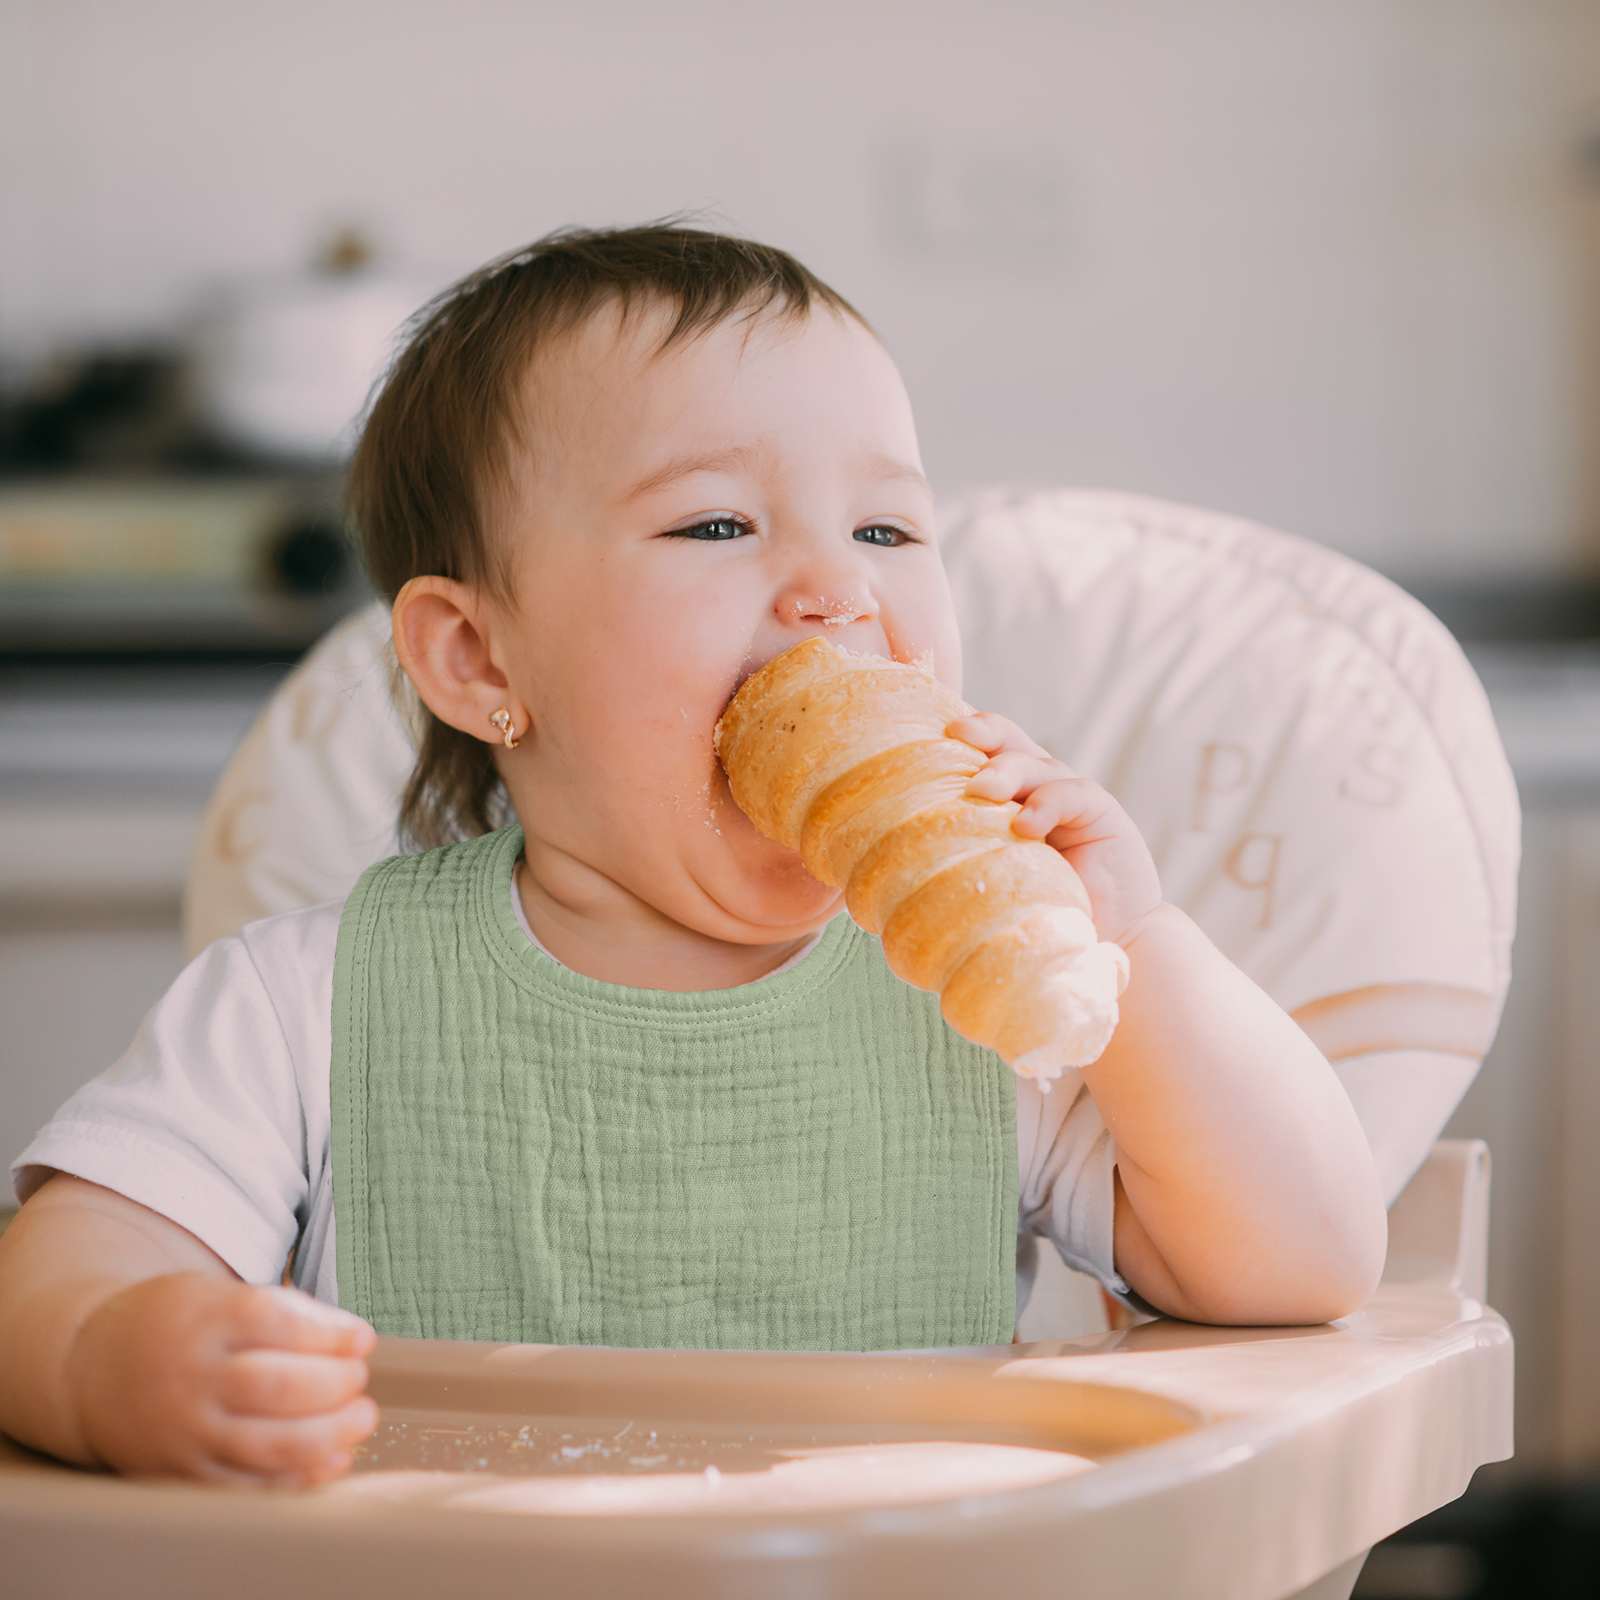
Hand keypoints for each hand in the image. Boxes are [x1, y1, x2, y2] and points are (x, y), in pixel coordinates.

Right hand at [66, 1273, 377, 1486]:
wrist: (91, 1369)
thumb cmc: (175, 1323)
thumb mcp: (218, 1293)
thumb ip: (281, 1311)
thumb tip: (349, 1340)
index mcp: (205, 1319)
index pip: (276, 1322)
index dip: (329, 1333)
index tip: (362, 1338)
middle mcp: (193, 1377)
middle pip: (277, 1386)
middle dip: (335, 1384)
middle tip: (359, 1378)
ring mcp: (187, 1430)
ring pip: (268, 1443)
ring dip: (329, 1434)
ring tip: (361, 1417)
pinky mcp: (183, 1472)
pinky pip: (247, 1485)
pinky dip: (298, 1478)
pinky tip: (333, 1459)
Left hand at [948, 713, 1162, 945]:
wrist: (1104, 946)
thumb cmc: (1033, 918)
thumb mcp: (987, 879)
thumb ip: (958, 855)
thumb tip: (888, 854)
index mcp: (1005, 802)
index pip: (982, 755)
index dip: (960, 738)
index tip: (929, 736)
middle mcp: (1037, 793)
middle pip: (1010, 744)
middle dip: (983, 734)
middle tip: (956, 736)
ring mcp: (1072, 802)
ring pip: (1038, 765)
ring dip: (1008, 771)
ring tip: (981, 788)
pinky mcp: (1104, 818)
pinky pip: (1075, 795)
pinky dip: (1050, 803)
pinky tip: (1028, 824)